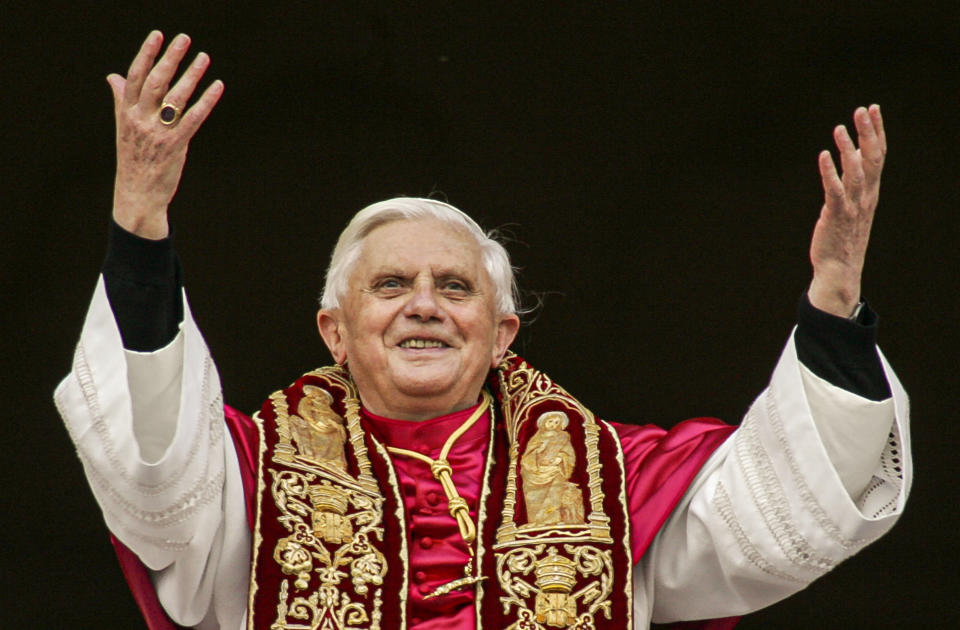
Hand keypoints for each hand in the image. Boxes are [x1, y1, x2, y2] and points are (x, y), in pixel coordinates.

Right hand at [108, 31, 223, 238]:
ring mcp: (157, 133)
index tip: (158, 35)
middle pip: (156, 82)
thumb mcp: (123, 128)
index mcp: (126, 113)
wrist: (137, 195)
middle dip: (171, 58)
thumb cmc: (134, 159)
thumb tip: (113, 76)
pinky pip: (193, 119)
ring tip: (204, 58)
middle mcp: (140, 120)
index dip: (146, 54)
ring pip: (175, 98)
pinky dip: (206, 101)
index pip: (136, 77)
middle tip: (185, 39)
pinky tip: (216, 87)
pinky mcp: (175, 146)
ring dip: (191, 75)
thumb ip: (121, 100)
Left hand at [806, 105, 885, 317]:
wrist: (839, 268)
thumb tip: (853, 153)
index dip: (877, 131)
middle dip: (868, 133)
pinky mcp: (836, 215)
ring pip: (855, 172)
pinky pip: (834, 190)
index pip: (878, 155)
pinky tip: (824, 155)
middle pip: (872, 158)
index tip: (873, 109)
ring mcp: (852, 206)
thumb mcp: (854, 203)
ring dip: (848, 149)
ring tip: (839, 128)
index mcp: (871, 191)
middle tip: (862, 109)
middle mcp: (865, 195)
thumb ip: (854, 179)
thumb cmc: (844, 234)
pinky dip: (830, 172)